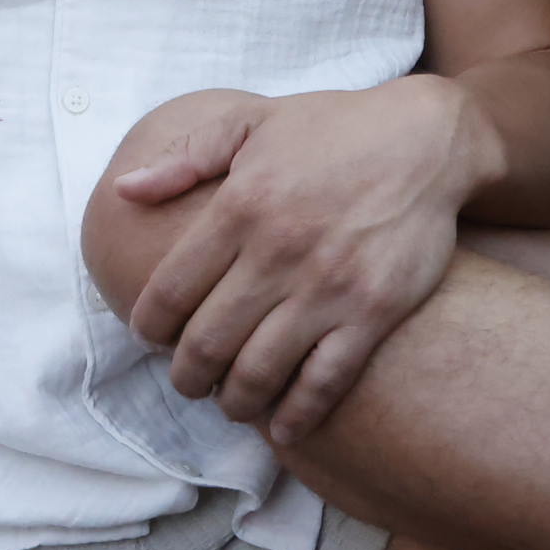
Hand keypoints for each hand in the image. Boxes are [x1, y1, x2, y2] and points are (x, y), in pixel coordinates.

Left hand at [114, 79, 484, 444]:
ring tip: (230, 402)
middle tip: (187, 380)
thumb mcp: (251, 123)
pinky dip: (297, 415)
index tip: (150, 337)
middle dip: (186, 376)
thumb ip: (184, 158)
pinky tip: (283, 427)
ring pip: (259, 371)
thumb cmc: (332, 129)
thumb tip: (124, 191)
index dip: (150, 326)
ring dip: (234, 401)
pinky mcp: (373, 311)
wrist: (424, 139)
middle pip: (207, 342)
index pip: (171, 290)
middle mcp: (277, 251)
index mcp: (240, 205)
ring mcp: (327, 286)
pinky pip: (325, 381)